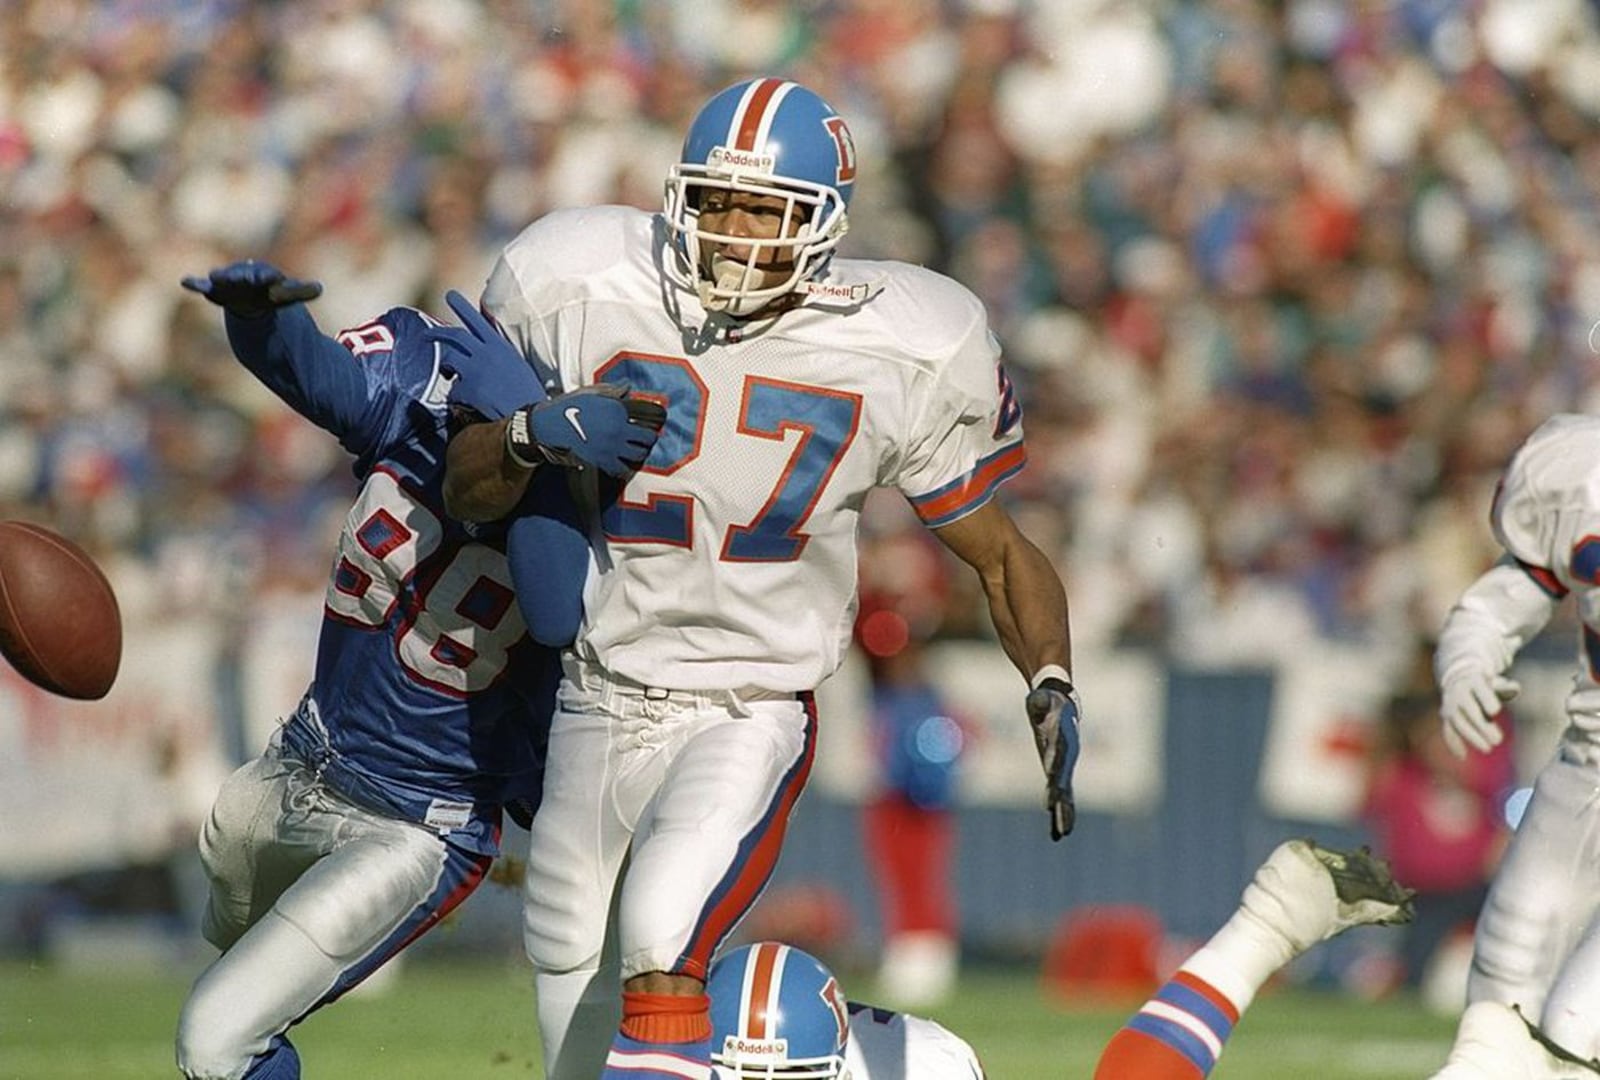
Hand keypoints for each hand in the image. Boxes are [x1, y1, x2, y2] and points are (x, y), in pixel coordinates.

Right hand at [181, 260, 321, 316]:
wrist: (249, 293)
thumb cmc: (269, 292)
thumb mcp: (286, 295)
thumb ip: (301, 292)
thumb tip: (320, 288)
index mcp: (263, 276)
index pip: (266, 276)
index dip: (269, 277)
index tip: (273, 277)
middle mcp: (244, 276)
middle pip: (243, 275)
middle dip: (243, 276)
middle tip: (242, 277)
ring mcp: (228, 282)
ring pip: (223, 278)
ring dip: (220, 277)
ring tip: (215, 276)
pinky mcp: (214, 290)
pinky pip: (203, 286)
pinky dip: (195, 283)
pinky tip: (185, 281)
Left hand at [426, 289, 545, 420]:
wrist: (528, 417)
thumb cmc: (527, 394)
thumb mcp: (517, 366)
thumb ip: (499, 355)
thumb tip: (487, 351)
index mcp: (500, 346)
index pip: (477, 320)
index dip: (462, 307)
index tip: (450, 295)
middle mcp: (486, 353)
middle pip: (455, 336)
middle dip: (437, 334)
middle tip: (425, 336)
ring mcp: (476, 369)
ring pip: (449, 361)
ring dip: (447, 369)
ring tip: (449, 376)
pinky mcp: (469, 388)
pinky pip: (453, 390)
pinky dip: (457, 398)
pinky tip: (467, 404)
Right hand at [506, 385, 666, 477]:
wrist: (547, 427)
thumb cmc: (567, 407)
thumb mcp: (590, 393)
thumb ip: (611, 391)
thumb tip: (628, 386)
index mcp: (617, 410)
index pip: (644, 419)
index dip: (649, 424)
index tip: (649, 427)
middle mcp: (619, 429)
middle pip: (647, 440)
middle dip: (648, 441)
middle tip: (645, 443)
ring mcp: (612, 447)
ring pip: (638, 456)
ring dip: (639, 455)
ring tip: (635, 454)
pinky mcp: (602, 461)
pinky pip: (621, 470)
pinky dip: (624, 470)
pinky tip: (622, 466)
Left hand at [1025, 676, 1081, 841]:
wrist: (1061, 704)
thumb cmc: (1048, 700)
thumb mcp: (1042, 698)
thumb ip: (1040, 702)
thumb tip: (1036, 700)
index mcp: (1063, 740)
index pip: (1059, 758)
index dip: (1056, 773)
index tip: (1053, 789)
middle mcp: (1067, 757)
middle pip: (1065, 782)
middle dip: (1062, 802)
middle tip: (1060, 821)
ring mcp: (1064, 766)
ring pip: (1065, 794)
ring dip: (1063, 814)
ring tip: (1061, 833)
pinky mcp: (1059, 771)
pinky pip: (1060, 795)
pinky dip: (1059, 812)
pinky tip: (1057, 833)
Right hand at [1440, 670, 1518, 757]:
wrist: (1459, 679)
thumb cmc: (1486, 683)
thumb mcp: (1495, 681)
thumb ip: (1505, 687)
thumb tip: (1514, 688)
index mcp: (1473, 681)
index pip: (1479, 691)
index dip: (1486, 700)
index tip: (1495, 711)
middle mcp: (1459, 693)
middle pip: (1470, 710)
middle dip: (1482, 726)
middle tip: (1498, 740)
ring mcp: (1451, 705)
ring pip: (1459, 722)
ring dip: (1472, 737)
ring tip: (1487, 749)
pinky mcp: (1447, 717)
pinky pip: (1448, 730)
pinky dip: (1453, 743)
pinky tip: (1462, 757)